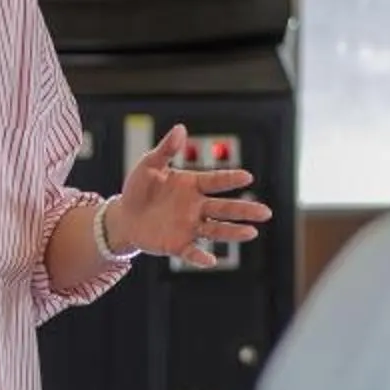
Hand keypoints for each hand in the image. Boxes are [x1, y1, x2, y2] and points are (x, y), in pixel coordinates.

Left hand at [103, 124, 274, 268]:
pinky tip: (211, 260)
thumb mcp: (149, 165)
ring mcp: (189, 226)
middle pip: (224, 208)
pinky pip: (191, 251)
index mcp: (192, 185)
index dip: (231, 179)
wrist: (124, 216)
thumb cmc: (139, 189)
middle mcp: (196, 207)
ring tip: (251, 233)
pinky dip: (201, 256)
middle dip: (244, 210)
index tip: (247, 177)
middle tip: (265, 212)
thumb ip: (166, 149)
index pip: (216, 181)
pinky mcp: (177, 244)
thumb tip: (180, 129)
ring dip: (233, 232)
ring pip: (216, 229)